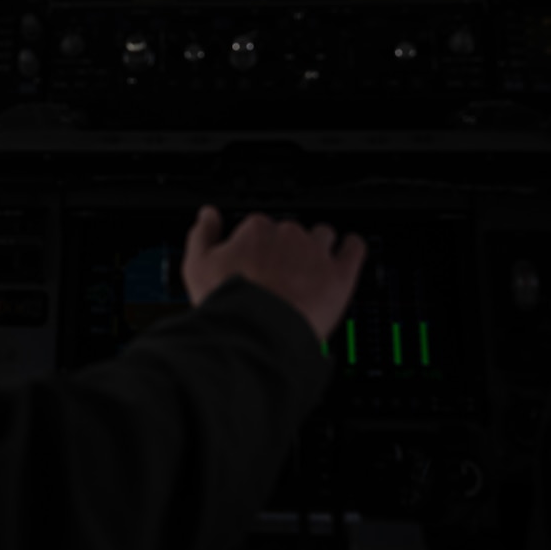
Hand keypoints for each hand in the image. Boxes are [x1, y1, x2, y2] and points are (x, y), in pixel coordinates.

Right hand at [181, 206, 366, 341]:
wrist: (257, 333)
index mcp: (256, 230)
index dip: (258, 246)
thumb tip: (208, 216)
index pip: (260, 227)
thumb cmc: (229, 303)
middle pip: (291, 232)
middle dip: (287, 250)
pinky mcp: (339, 274)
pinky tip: (348, 252)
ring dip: (319, 246)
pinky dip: (352, 247)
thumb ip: (202, 235)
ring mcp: (316, 253)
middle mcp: (288, 235)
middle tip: (280, 275)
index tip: (256, 261)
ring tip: (312, 268)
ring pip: (323, 236)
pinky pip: (354, 248)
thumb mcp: (196, 266)